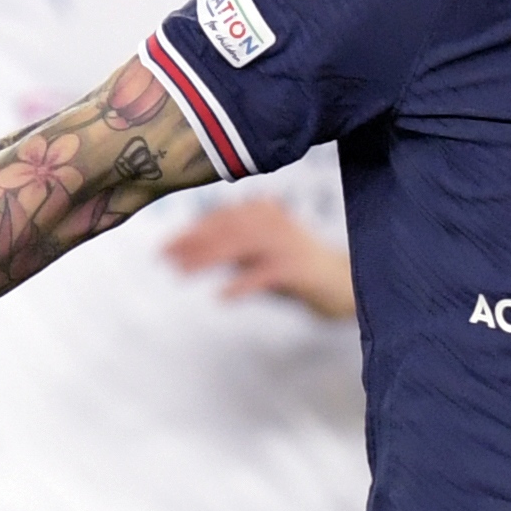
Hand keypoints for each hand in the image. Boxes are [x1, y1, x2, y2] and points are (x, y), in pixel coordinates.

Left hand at [163, 201, 356, 319]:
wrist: (346, 285)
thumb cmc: (299, 271)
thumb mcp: (259, 256)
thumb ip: (230, 251)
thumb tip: (188, 253)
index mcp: (265, 214)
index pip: (220, 218)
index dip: (189, 232)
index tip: (163, 248)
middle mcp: (275, 222)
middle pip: (225, 228)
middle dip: (191, 243)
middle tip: (163, 259)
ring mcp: (288, 243)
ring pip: (239, 246)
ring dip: (207, 259)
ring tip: (182, 274)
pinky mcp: (299, 268)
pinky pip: (264, 274)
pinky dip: (241, 284)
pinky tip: (222, 297)